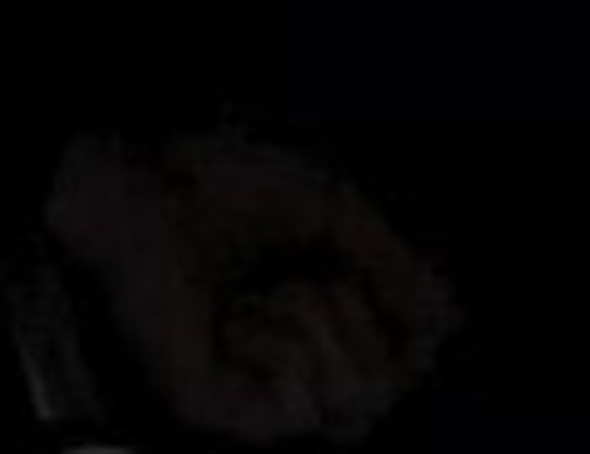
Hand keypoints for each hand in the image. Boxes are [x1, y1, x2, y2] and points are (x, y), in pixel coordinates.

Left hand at [46, 123, 452, 445]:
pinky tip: (240, 317)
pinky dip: (282, 347)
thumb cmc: (221, 181)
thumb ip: (393, 260)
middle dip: (368, 321)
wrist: (142, 183)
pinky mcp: (220, 406)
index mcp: (318, 304)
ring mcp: (255, 384)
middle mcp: (292, 354)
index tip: (411, 305)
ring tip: (272, 290)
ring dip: (322, 325)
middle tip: (321, 280)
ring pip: (354, 401)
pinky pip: (297, 407)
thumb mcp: (331, 205)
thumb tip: (447, 314)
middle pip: (387, 391)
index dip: (417, 336)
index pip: (401, 361)